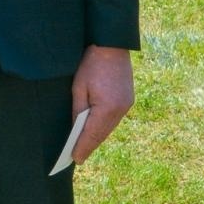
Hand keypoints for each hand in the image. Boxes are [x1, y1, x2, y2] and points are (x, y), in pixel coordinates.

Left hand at [69, 45, 133, 164]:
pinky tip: (96, 130)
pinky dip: (104, 126)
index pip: (92, 135)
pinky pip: (114, 119)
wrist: (112, 44)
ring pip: (109, 128)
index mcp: (107, 108)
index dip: (83, 148)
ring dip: (97, 137)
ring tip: (85, 147)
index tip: (75, 159)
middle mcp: (120, 110)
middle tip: (78, 157)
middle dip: (89, 146)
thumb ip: (78, 111)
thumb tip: (77, 128)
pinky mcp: (128, 100)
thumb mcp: (78, 88)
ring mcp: (127, 105)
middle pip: (102, 134)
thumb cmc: (91, 63)